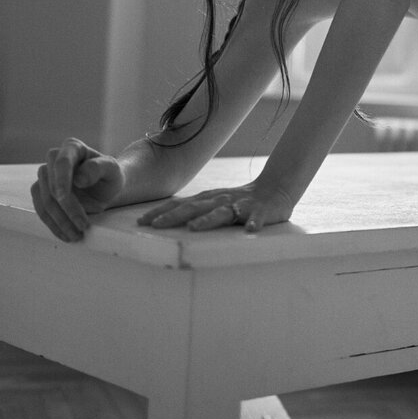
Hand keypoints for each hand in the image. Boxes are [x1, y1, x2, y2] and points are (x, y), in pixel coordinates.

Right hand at [31, 138, 124, 242]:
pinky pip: (41, 210)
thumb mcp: (113, 170)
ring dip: (59, 221)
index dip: (61, 180)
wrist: (106, 188)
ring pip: (44, 200)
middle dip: (66, 209)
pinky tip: (66, 234)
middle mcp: (54, 158)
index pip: (62, 162)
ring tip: (77, 235)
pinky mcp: (41, 192)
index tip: (63, 198)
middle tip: (84, 226)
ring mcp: (45, 176)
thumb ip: (98, 168)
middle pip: (52, 186)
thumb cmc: (110, 176)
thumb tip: (78, 178)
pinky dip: (53, 225)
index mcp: (72, 147)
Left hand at [137, 178, 294, 233]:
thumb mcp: (214, 203)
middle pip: (194, 207)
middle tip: (156, 225)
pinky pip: (257, 218)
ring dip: (207, 220)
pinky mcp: (260, 211)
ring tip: (194, 228)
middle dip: (174, 216)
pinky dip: (253, 223)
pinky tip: (250, 229)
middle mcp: (220, 200)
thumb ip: (194, 210)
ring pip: (221, 212)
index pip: (179, 204)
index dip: (161, 212)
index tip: (141, 221)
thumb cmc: (239, 201)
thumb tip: (164, 221)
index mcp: (207, 199)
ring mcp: (240, 205)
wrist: (276, 188)